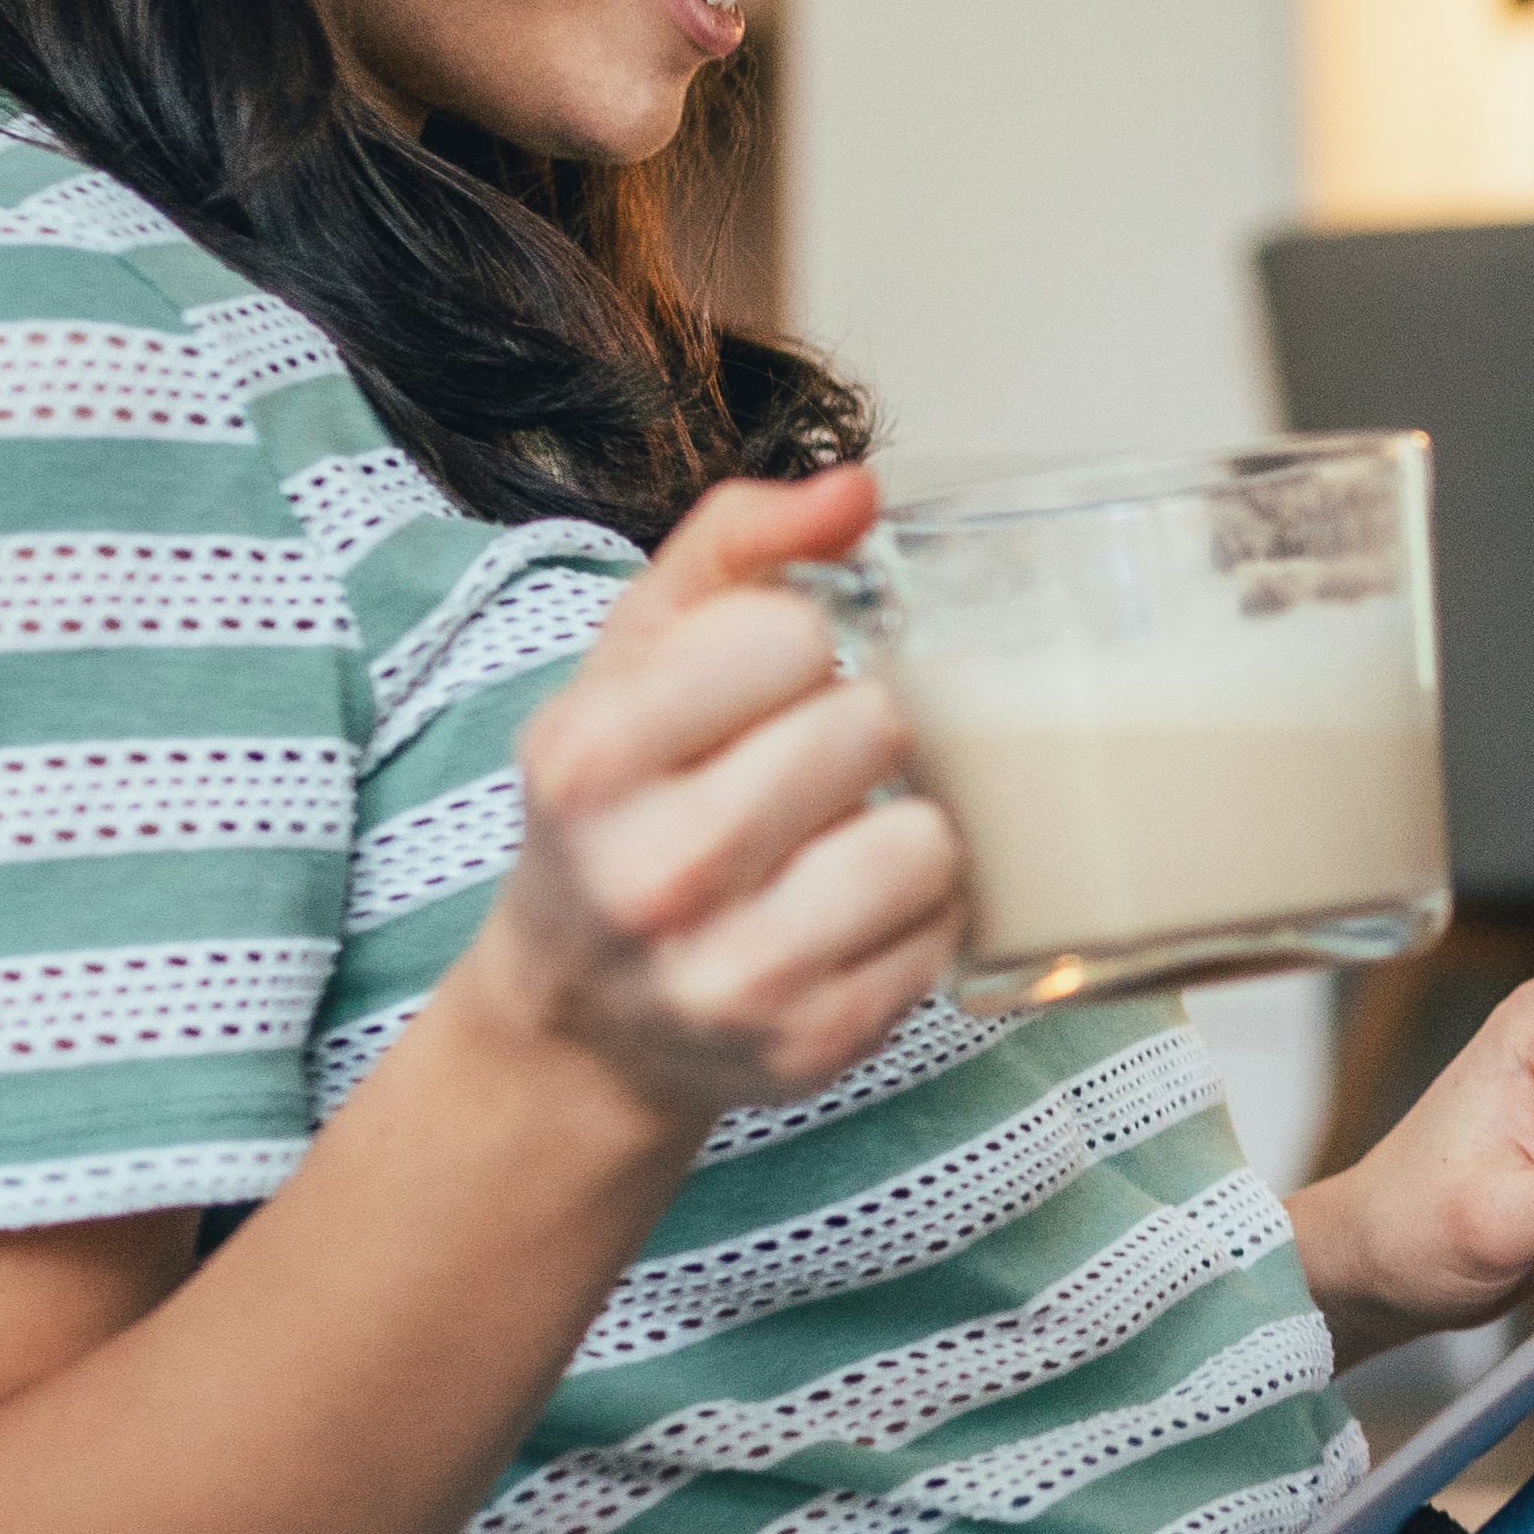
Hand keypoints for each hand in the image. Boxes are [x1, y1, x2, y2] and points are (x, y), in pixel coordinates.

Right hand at [446, 466, 967, 1133]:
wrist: (586, 1021)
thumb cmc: (623, 811)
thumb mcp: (632, 663)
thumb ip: (733, 548)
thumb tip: (860, 489)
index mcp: (588, 759)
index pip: (788, 634)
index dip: (796, 644)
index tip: (761, 686)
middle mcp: (652, 876)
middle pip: (873, 724)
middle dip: (858, 728)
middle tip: (808, 767)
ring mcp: (736, 976)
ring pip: (927, 837)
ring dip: (905, 821)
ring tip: (840, 836)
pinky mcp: (816, 1044)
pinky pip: (948, 929)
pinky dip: (920, 910)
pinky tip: (852, 912)